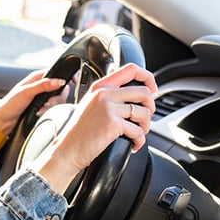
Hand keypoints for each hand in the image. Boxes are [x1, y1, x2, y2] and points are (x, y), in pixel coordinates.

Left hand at [0, 70, 68, 134]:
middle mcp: (41, 86)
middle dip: (57, 96)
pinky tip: (40, 113)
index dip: (65, 76)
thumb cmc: (9, 104)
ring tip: (41, 108)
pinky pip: (53, 108)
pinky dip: (48, 111)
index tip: (72, 81)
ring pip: (58, 99)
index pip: (56, 72)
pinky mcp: (42, 107)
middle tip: (48, 102)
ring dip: (52, 105)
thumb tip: (58, 81)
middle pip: (61, 88)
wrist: (3, 120)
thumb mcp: (25, 92)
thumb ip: (42, 86)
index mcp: (36, 78)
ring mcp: (42, 97)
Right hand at [32, 63, 156, 192]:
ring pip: (145, 112)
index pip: (131, 70)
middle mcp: (104, 94)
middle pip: (144, 92)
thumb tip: (130, 88)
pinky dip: (139, 141)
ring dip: (145, 126)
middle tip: (144, 118)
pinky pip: (138, 131)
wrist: (67, 149)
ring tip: (137, 133)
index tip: (152, 89)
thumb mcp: (90, 105)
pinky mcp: (112, 124)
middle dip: (151, 108)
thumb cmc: (79, 131)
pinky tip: (133, 144)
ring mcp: (108, 108)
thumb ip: (107, 94)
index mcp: (100, 86)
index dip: (147, 77)